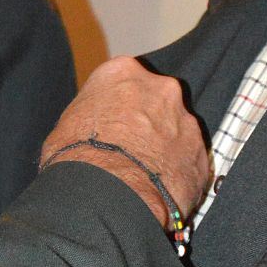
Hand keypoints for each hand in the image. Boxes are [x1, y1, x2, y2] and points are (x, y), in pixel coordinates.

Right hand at [40, 55, 209, 224]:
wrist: (106, 193)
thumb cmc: (78, 157)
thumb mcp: (66, 126)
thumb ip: (90, 118)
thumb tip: (89, 134)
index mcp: (122, 73)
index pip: (124, 81)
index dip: (119, 106)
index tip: (113, 123)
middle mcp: (160, 89)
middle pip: (157, 102)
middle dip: (148, 123)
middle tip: (131, 150)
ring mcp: (185, 120)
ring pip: (177, 132)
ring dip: (164, 149)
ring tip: (143, 176)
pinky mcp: (200, 152)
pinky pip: (189, 161)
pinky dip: (178, 173)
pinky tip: (159, 190)